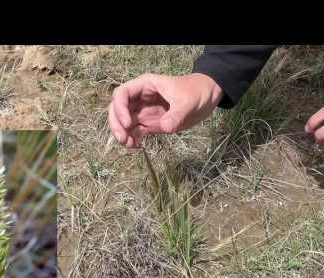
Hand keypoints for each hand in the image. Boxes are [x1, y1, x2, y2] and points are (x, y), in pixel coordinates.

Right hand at [108, 73, 222, 147]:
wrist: (207, 97)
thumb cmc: (196, 92)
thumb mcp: (187, 102)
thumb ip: (176, 114)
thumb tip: (165, 127)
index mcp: (145, 86)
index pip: (121, 94)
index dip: (119, 108)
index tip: (127, 123)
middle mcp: (140, 98)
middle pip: (117, 109)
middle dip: (116, 124)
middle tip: (122, 138)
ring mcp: (144, 111)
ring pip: (123, 122)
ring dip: (122, 133)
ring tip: (128, 145)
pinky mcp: (149, 123)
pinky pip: (134, 131)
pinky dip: (131, 138)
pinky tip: (134, 146)